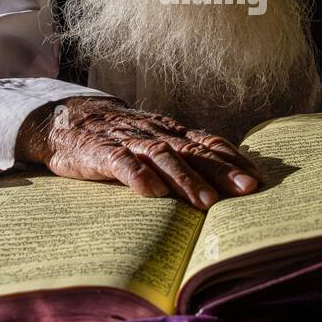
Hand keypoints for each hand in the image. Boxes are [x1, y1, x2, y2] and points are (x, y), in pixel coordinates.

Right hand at [15, 97, 260, 209]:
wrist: (64, 119)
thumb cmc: (115, 136)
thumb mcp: (150, 141)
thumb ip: (178, 156)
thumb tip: (218, 183)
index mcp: (169, 132)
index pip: (207, 142)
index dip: (232, 159)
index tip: (257, 178)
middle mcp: (154, 134)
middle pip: (193, 151)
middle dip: (222, 171)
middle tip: (247, 190)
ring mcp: (128, 141)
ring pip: (163, 157)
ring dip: (186, 179)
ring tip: (206, 202)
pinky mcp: (101, 151)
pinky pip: (121, 162)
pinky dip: (137, 176)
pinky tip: (151, 193)